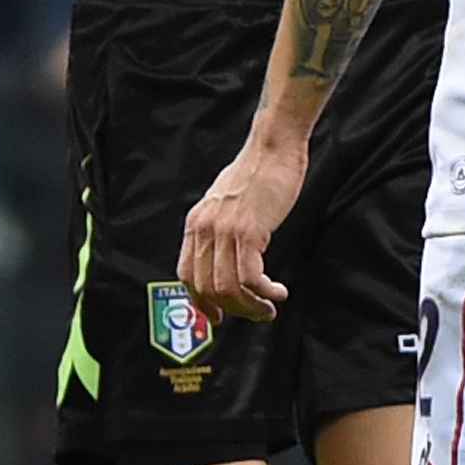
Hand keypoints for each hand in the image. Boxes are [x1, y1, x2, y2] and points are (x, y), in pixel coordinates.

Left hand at [179, 131, 306, 322]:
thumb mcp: (224, 202)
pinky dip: (265, 292)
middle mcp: (204, 229)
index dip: (201, 302)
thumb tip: (225, 259)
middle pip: (207, 287)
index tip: (218, 317)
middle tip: (256, 313)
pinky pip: (251, 278)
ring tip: (268, 307)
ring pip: (228, 288)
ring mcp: (225, 231)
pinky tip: (278, 291)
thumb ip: (219, 228)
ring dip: (250, 306)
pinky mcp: (249, 231)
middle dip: (233, 309)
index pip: (187, 275)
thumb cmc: (257, 173)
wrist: (273, 148)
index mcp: (196, 223)